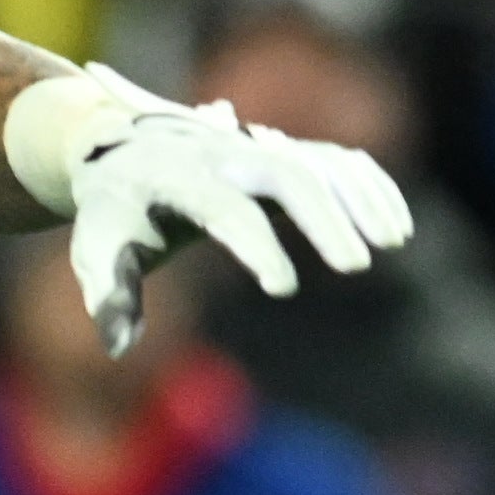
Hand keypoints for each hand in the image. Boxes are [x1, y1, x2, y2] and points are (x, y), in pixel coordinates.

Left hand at [55, 97, 411, 355]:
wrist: (119, 148)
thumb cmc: (112, 211)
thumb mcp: (97, 247)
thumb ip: (110, 293)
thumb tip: (119, 347)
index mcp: (177, 177)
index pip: (224, 209)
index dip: (255, 246)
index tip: (282, 287)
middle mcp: (225, 153)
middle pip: (286, 173)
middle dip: (324, 217)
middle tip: (353, 268)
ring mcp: (260, 147)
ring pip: (322, 162)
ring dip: (362, 197)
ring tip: (393, 242)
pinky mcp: (285, 153)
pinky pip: (339, 162)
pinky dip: (371, 187)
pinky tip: (396, 228)